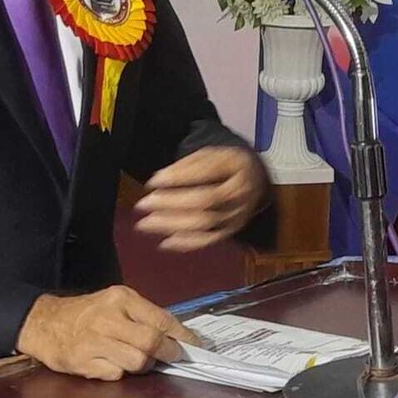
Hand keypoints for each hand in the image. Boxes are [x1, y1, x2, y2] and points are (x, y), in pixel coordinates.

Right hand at [15, 285, 198, 379]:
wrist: (46, 322)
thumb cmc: (88, 312)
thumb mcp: (116, 302)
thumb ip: (142, 315)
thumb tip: (174, 335)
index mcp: (122, 298)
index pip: (160, 318)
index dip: (181, 335)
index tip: (193, 344)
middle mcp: (110, 318)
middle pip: (151, 341)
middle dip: (168, 353)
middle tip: (174, 357)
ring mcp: (96, 341)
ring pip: (137, 361)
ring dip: (145, 365)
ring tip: (141, 360)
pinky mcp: (84, 362)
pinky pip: (116, 374)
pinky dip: (121, 372)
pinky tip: (114, 363)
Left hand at [133, 145, 267, 251]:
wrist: (254, 180)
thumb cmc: (225, 165)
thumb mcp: (210, 154)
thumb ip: (187, 165)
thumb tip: (159, 180)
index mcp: (237, 165)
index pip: (207, 172)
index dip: (178, 178)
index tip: (152, 181)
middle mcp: (241, 193)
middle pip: (205, 201)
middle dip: (171, 203)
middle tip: (143, 205)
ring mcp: (238, 215)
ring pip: (205, 224)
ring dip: (172, 225)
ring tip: (145, 224)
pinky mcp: (232, 231)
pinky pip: (208, 240)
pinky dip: (186, 243)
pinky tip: (164, 242)